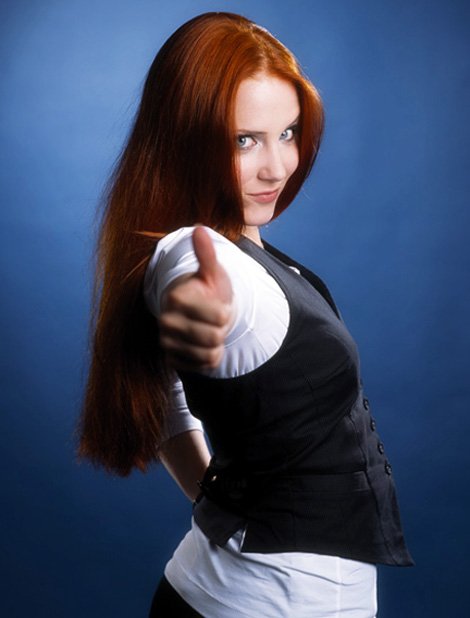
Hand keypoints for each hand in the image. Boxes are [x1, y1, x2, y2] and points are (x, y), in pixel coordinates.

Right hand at [159, 227, 233, 370]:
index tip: (218, 303)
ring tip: (210, 330)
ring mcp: (167, 342)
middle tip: (215, 320)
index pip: (220, 316)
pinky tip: (204, 344)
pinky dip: (210, 357)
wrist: (195, 311)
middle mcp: (166, 321)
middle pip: (215, 337)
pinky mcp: (172, 359)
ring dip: (217, 343)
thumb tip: (200, 229)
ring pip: (209, 353)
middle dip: (222, 329)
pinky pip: (203, 366)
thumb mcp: (212, 272)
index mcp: (176, 297)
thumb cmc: (206, 289)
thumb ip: (206, 254)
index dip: (226, 311)